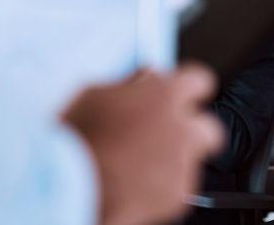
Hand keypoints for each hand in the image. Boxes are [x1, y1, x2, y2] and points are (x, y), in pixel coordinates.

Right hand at [62, 66, 223, 224]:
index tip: (177, 93)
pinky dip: (163, 184)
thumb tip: (145, 78)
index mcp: (165, 96)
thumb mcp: (94, 93)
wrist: (64, 188)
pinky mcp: (177, 196)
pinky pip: (179, 185)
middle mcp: (182, 129)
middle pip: (209, 125)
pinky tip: (136, 182)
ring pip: (193, 158)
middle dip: (191, 129)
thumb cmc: (72, 139)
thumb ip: (131, 82)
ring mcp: (182, 164)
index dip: (188, 87)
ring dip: (175, 157)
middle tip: (165, 133)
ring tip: (140, 163)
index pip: (200, 80)